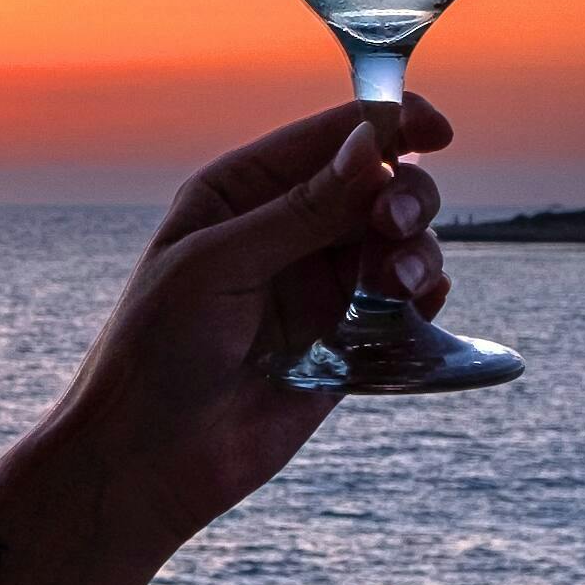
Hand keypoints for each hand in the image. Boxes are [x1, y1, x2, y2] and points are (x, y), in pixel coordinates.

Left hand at [71, 95, 455, 538]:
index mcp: (241, 192)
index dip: (389, 124)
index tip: (436, 131)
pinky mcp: (345, 340)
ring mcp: (318, 284)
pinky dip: (424, 294)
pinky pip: (406, 301)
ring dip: (416, 249)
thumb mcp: (220, 266)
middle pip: (380, 183)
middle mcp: (286, 229)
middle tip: (394, 224)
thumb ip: (302, 209)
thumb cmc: (156, 352)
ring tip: (395, 285)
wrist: (148, 459)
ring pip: (400, 240)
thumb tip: (372, 142)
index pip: (329, 137)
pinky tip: (415, 305)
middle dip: (404, 194)